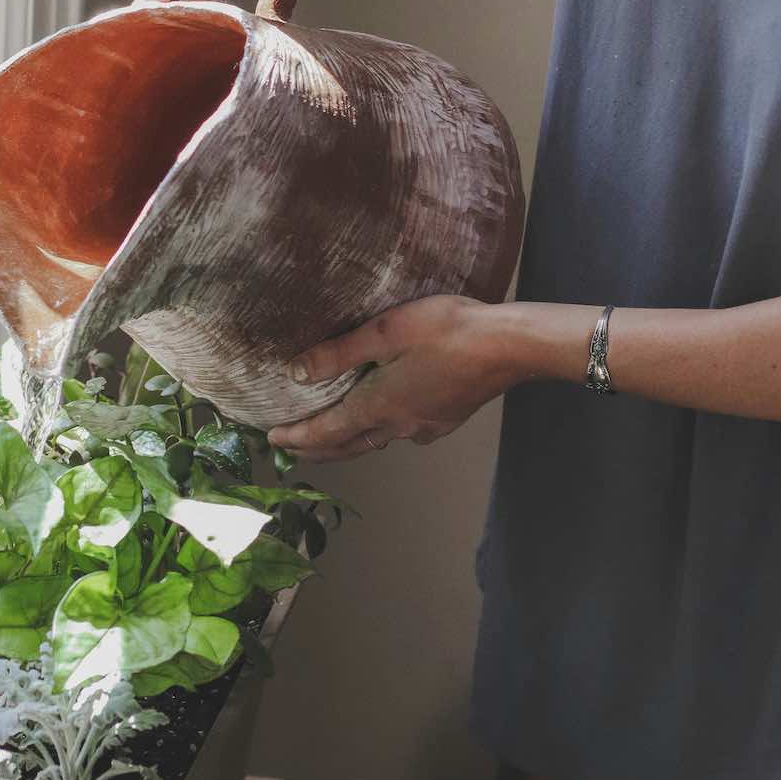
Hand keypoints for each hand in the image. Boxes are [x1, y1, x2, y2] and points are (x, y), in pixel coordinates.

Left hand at [267, 295, 512, 461]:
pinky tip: (386, 418)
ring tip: (329, 436)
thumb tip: (296, 373)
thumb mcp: (386, 332)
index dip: (296, 437)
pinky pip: (403, 433)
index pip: (326, 432)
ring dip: (347, 442)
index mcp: (379, 405)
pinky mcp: (446, 420)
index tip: (273, 440)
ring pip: (375, 441)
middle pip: (348, 446)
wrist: (507, 346)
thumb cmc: (446, 331)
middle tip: (291, 447)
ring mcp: (425, 427)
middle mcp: (399, 426)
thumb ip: (340, 353)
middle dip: (316, 449)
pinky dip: (380, 431)